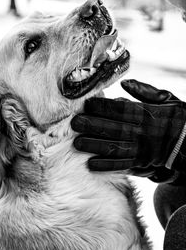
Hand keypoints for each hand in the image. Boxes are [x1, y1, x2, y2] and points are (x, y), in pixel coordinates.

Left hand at [71, 80, 185, 180]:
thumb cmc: (176, 118)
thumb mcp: (167, 99)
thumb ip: (146, 91)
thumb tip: (125, 82)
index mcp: (149, 115)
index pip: (123, 110)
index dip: (104, 107)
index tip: (87, 104)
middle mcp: (144, 133)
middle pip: (114, 129)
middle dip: (93, 126)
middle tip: (74, 123)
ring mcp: (142, 150)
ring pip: (115, 148)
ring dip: (94, 146)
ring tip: (77, 143)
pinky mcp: (141, 163)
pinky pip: (122, 166)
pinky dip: (106, 166)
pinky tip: (90, 164)